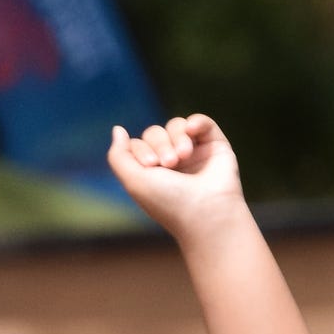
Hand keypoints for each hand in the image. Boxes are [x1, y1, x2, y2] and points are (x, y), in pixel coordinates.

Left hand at [106, 115, 247, 242]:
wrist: (207, 212)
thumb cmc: (168, 201)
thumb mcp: (133, 181)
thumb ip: (118, 155)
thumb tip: (117, 128)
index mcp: (149, 173)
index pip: (137, 144)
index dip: (142, 149)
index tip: (151, 166)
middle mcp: (171, 162)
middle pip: (155, 133)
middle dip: (159, 144)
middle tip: (169, 164)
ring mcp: (194, 153)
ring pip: (177, 126)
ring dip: (176, 137)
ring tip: (183, 156)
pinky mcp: (215, 146)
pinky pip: (202, 122)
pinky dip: (196, 121)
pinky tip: (192, 129)